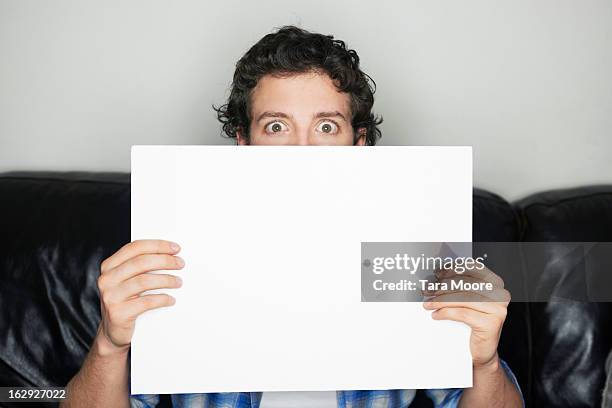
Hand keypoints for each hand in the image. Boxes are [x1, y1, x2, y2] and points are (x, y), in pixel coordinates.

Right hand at [95, 239, 183, 354]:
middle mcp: (107, 279)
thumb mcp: (127, 281)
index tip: (175, 248)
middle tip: (180, 263)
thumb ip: (140, 266)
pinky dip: (162, 299)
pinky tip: (171, 299)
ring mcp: (111, 296)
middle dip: (165, 260)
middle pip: (141, 262)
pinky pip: (145, 302)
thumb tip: (170, 254)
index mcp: (109, 266)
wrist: (114, 333)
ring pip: (144, 281)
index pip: (135, 248)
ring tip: (178, 282)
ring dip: (166, 280)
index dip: (157, 245)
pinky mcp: (118, 313)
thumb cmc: (127, 302)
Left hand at [422, 265, 509, 367]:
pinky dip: (445, 313)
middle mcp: (500, 294)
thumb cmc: (474, 321)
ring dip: (441, 301)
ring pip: (462, 299)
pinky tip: (436, 314)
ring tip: (428, 304)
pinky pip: (462, 314)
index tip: (438, 274)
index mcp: (496, 284)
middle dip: (443, 287)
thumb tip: (436, 277)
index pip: (473, 269)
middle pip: (465, 284)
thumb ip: (458, 286)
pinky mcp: (491, 323)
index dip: (453, 270)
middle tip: (427, 291)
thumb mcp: (467, 300)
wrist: (483, 349)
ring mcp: (498, 309)